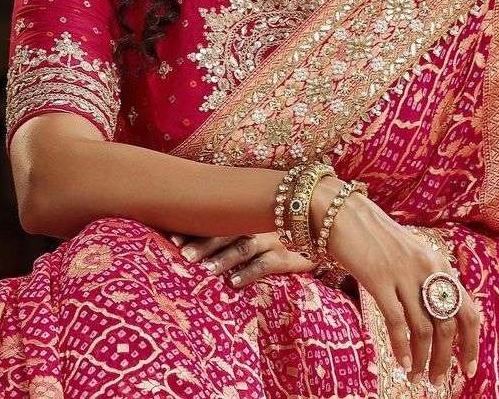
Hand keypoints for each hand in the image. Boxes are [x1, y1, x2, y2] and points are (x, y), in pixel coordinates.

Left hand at [168, 231, 318, 286]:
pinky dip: (249, 273)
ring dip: (223, 258)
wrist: (326, 227)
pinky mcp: (288, 255)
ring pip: (244, 246)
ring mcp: (273, 237)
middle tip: (182, 254)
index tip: (172, 236)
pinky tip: (234, 283)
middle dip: (203, 243)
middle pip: (225, 232)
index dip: (194, 228)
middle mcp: (257, 223)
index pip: (216, 219)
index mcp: (247, 214)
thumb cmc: (283, 228)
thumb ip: (236, 222)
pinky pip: (266, 263)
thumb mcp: (260, 220)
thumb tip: (201, 232)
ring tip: (205, 270)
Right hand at [311, 177, 480, 385]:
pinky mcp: (379, 279)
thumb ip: (426, 279)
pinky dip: (402, 348)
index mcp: (439, 263)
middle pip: (448, 326)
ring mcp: (404, 273)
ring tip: (418, 378)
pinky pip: (397, 322)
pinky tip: (401, 363)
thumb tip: (439, 318)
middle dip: (446, 359)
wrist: (342, 211)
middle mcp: (427, 269)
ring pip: (424, 329)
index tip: (468, 369)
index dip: (471, 344)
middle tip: (439, 381)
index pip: (468, 311)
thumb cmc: (373, 235)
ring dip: (424, 360)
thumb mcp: (409, 254)